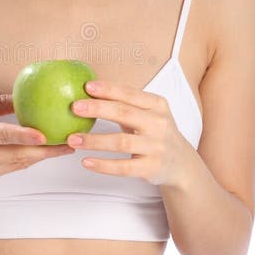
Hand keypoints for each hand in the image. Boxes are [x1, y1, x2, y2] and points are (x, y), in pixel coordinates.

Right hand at [0, 93, 72, 179]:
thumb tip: (27, 95)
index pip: (1, 135)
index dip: (24, 136)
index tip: (45, 134)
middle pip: (16, 155)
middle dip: (46, 151)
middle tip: (70, 143)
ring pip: (18, 163)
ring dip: (43, 156)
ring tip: (66, 146)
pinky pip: (12, 166)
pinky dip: (29, 158)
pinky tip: (46, 151)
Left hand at [66, 80, 190, 186]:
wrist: (181, 163)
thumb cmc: (155, 133)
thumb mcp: (148, 113)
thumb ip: (125, 103)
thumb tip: (89, 91)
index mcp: (157, 105)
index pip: (130, 94)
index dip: (108, 90)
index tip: (87, 87)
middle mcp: (159, 124)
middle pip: (124, 114)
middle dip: (97, 109)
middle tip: (74, 108)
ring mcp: (156, 147)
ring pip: (121, 142)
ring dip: (94, 141)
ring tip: (73, 139)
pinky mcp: (151, 167)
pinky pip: (124, 167)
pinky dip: (103, 165)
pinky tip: (86, 161)